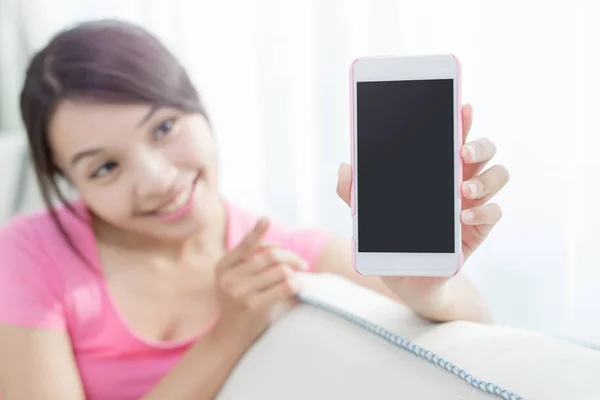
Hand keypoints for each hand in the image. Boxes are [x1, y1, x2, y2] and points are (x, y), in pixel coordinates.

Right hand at [213, 218, 308, 341]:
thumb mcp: (233, 279)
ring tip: (296, 278)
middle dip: (290, 256)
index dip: (257, 232)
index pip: (245, 245)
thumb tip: (275, 243)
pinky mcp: (254, 306)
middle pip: (269, 255)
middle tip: (302, 262)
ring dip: (293, 272)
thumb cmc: (236, 303)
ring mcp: (240, 292)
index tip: (266, 220)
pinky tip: (298, 287)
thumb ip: (249, 259)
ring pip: (280, 270)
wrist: (228, 336)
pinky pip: (284, 287)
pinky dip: (295, 284)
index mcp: (223, 267)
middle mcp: (229, 278)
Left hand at [336, 104, 508, 294]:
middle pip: (484, 150)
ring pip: (498, 175)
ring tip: (463, 189)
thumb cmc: (389, 238)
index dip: (462, 121)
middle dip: (479, 144)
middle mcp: (459, 181)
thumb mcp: (366, 214)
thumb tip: (345, 167)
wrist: (404, 277)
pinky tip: (464, 216)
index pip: (453, 139)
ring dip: (485, 178)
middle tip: (462, 152)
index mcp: (436, 171)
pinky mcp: (478, 229)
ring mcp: (472, 204)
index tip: (462, 107)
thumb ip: (352, 192)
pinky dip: (484, 211)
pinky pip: (495, 212)